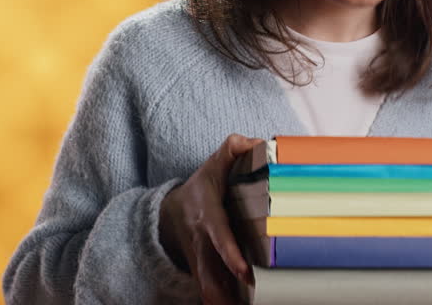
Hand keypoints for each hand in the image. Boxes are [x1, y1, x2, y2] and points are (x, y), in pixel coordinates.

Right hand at [159, 134, 261, 304]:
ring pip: (209, 294)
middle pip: (209, 279)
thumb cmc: (202, 189)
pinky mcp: (203, 278)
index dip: (230, 256)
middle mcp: (202, 246)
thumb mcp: (214, 164)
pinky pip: (210, 298)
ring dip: (223, 304)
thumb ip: (235, 149)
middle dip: (224, 297)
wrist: (170, 213)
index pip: (218, 238)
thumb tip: (260, 143)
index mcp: (207, 218)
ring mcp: (200, 264)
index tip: (246, 273)